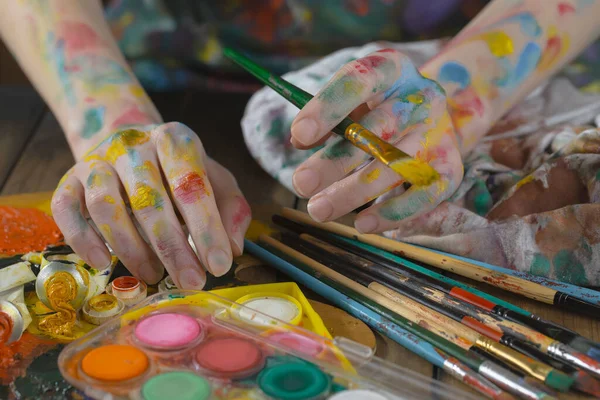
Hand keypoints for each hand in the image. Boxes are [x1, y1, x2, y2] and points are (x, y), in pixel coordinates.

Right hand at [51, 122, 250, 288]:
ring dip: (130, 248)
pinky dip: (82, 239)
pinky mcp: (69, 180)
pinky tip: (102, 262)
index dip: (206, 228)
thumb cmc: (181, 171)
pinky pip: (65, 209)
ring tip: (153, 275)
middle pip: (149, 200)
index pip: (190, 185)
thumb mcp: (216, 181)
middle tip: (191, 282)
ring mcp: (97, 162)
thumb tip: (231, 249)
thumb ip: (231, 210)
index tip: (219, 266)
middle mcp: (133, 146)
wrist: (131, 145)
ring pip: (105, 206)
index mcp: (175, 140)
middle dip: (172, 249)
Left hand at [290, 48, 462, 232]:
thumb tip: (298, 140)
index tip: (299, 134)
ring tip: (318, 210)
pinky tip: (362, 224)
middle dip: (335, 162)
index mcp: (392, 70)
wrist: (435, 116)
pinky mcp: (451, 167)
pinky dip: (393, 213)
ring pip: (396, 166)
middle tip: (300, 184)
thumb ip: (327, 118)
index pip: (359, 80)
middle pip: (377, 130)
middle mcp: (421, 97)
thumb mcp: (354, 102)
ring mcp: (439, 133)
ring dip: (353, 192)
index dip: (328, 106)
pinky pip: (424, 195)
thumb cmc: (379, 109)